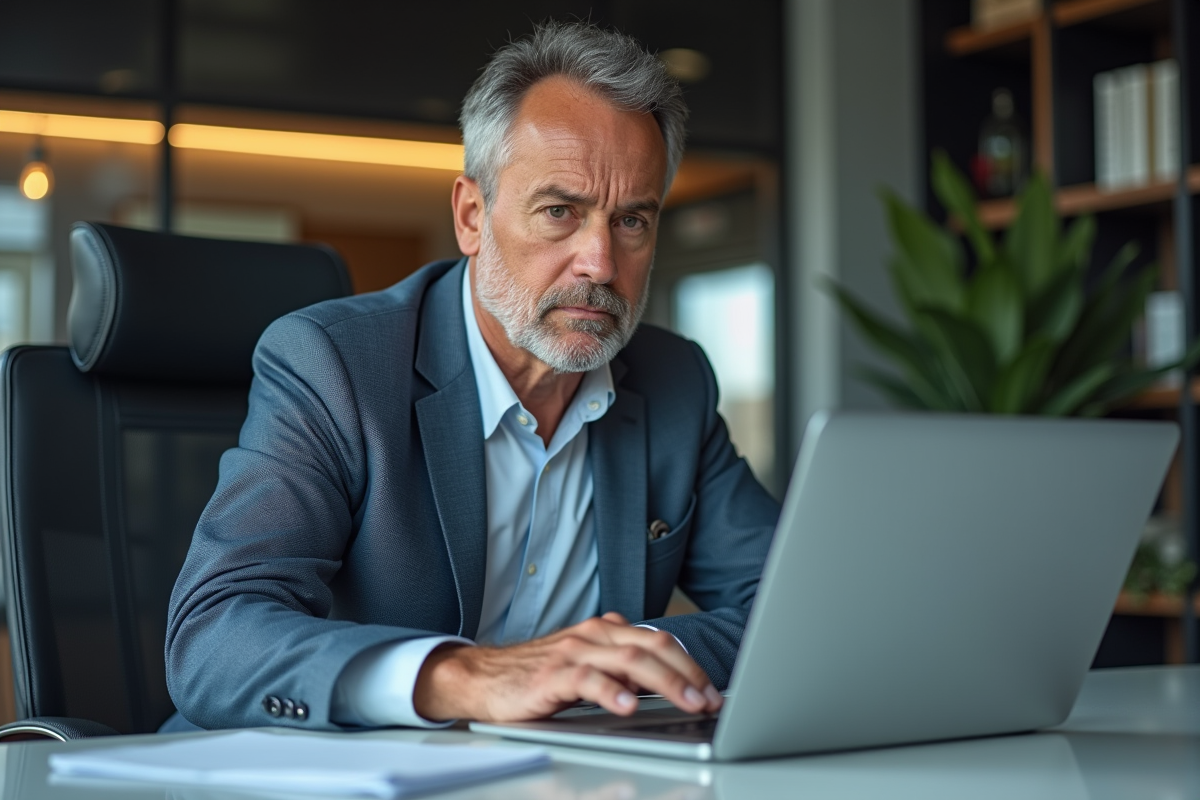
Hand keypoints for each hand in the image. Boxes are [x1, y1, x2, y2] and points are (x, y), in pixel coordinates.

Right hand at [413, 612, 723, 721]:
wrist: (483, 677)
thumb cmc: (538, 676)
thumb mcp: (588, 667)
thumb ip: (622, 670)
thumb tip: (666, 686)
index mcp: (606, 631)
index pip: (659, 640)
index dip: (690, 664)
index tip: (711, 691)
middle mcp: (593, 636)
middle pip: (652, 646)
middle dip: (687, 673)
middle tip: (709, 700)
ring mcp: (573, 653)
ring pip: (629, 660)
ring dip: (665, 683)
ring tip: (686, 702)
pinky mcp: (551, 675)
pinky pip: (588, 679)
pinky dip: (613, 692)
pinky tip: (629, 706)